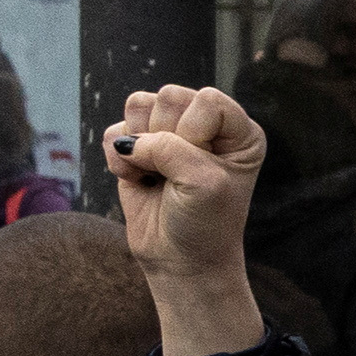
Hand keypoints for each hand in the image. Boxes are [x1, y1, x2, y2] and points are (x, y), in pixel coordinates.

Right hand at [102, 87, 264, 355]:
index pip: (207, 99)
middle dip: (165, 139)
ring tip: (159, 176)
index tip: (202, 169)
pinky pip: (115, 130)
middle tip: (177, 175)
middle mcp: (208, 125)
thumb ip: (169, 148)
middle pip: (169, 96)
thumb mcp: (201, 183)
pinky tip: (139, 180)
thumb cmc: (205, 223)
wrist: (180, 259)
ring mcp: (170, 133)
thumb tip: (125, 140)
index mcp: (240, 131)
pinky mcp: (138, 146)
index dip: (194, 132)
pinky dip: (120, 158)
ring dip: (140, 146)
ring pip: (138, 105)